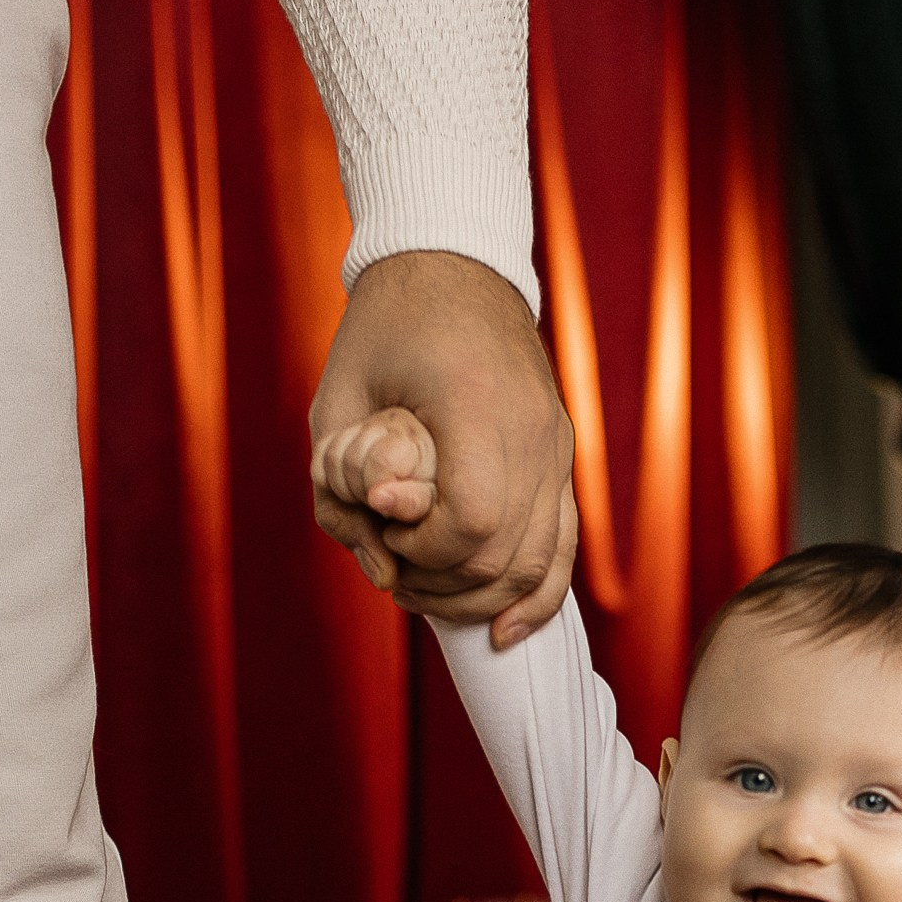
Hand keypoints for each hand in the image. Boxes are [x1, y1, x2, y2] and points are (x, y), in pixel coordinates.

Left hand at [310, 250, 576, 646]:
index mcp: (478, 407)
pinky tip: (504, 632)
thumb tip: (380, 567)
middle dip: (442, 584)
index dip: (424, 550)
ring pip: (539, 564)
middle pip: (504, 556)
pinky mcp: (561, 460)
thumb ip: (342, 490)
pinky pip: (564, 547)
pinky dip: (536, 597)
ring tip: (430, 597)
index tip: (386, 530)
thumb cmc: (384, 331)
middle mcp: (534, 434)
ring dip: (480, 600)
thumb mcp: (338, 401)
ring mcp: (557, 449)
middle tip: (395, 571)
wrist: (453, 268)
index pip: (471, 524)